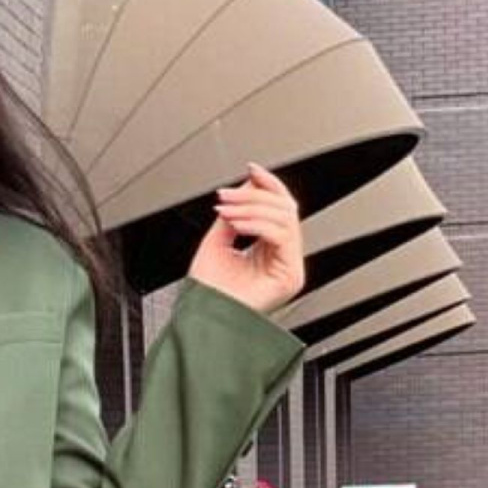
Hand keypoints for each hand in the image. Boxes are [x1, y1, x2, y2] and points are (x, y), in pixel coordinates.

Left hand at [187, 162, 304, 315]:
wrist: (199, 319)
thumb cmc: (204, 293)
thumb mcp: (218, 241)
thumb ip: (236, 213)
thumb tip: (249, 184)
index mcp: (270, 251)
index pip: (281, 208)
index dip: (268, 184)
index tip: (250, 169)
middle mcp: (283, 259)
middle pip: (285, 208)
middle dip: (253, 195)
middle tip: (225, 196)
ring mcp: (289, 269)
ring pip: (285, 218)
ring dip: (251, 208)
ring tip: (226, 211)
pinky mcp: (289, 277)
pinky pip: (283, 235)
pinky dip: (257, 224)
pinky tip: (236, 224)